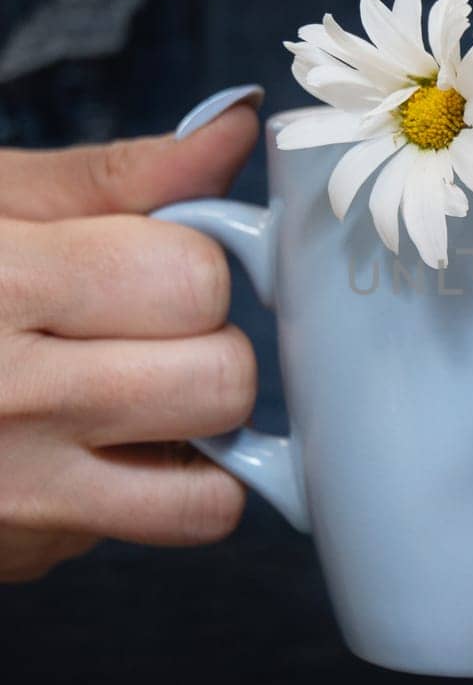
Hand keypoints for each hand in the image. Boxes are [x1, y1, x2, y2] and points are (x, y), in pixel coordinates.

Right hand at [0, 98, 261, 580]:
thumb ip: (115, 177)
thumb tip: (236, 128)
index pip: (194, 280)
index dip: (188, 259)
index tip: (146, 259)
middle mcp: (8, 404)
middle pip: (221, 384)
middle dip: (204, 346)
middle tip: (139, 330)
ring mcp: (13, 500)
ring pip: (210, 494)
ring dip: (195, 440)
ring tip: (134, 395)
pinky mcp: (18, 557)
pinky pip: (142, 534)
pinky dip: (133, 491)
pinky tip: (74, 444)